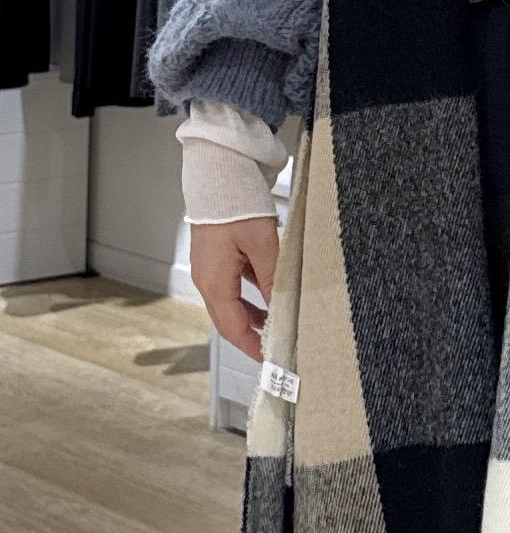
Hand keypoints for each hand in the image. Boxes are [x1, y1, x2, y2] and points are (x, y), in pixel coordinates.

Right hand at [189, 218, 279, 363]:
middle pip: (228, 320)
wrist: (219, 173)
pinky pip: (232, 285)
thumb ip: (272, 280)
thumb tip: (279, 308)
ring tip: (274, 324)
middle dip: (251, 335)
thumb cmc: (235, 204)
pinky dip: (248, 296)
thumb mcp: (263, 245)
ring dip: (251, 316)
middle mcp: (207, 278)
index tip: (269, 359)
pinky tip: (267, 295)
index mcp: (215, 282)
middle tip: (274, 347)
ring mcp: (209, 268)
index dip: (252, 346)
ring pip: (230, 303)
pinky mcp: (216, 256)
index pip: (233, 327)